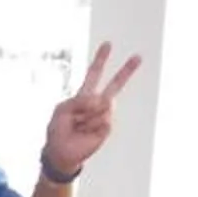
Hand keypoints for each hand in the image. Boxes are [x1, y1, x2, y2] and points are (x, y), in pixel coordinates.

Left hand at [41, 42, 141, 177]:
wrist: (62, 152)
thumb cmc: (58, 130)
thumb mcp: (60, 110)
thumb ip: (77, 101)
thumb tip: (100, 101)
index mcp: (84, 95)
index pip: (94, 74)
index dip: (100, 59)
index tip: (108, 44)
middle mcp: (97, 103)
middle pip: (115, 85)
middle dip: (126, 70)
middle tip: (138, 56)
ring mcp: (104, 114)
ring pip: (101, 105)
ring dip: (85, 116)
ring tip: (78, 125)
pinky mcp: (107, 127)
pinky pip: (102, 119)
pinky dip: (90, 125)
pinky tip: (85, 131)